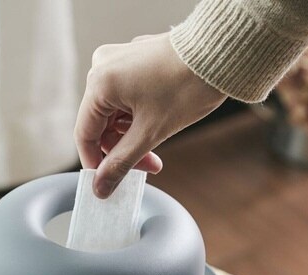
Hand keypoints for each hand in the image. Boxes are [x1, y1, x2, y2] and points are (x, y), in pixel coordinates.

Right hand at [74, 33, 226, 197]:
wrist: (222, 54)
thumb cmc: (188, 86)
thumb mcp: (150, 133)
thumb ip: (121, 163)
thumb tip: (100, 188)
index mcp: (99, 82)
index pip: (84, 134)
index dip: (95, 163)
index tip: (107, 182)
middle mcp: (102, 67)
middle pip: (100, 124)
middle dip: (121, 150)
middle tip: (148, 167)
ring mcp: (117, 62)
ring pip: (113, 114)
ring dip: (131, 137)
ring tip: (156, 150)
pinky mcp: (132, 62)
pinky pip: (123, 99)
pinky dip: (136, 118)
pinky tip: (155, 127)